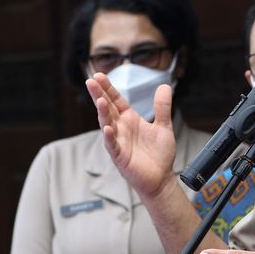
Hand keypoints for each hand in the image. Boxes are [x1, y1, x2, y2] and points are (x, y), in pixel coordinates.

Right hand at [84, 74, 177, 200]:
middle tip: (90, 80)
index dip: (108, 88)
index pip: (116, 100)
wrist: (161, 178)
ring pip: (107, 124)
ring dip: (103, 113)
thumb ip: (162, 107)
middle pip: (108, 108)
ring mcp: (118, 142)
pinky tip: (107, 128)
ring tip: (100, 100)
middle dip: (99, 95)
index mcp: (130, 120)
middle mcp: (121, 128)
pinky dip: (110, 136)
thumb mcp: (164, 126)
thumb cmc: (159, 154)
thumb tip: (164, 85)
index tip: (99, 75)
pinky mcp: (120, 156)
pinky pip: (113, 145)